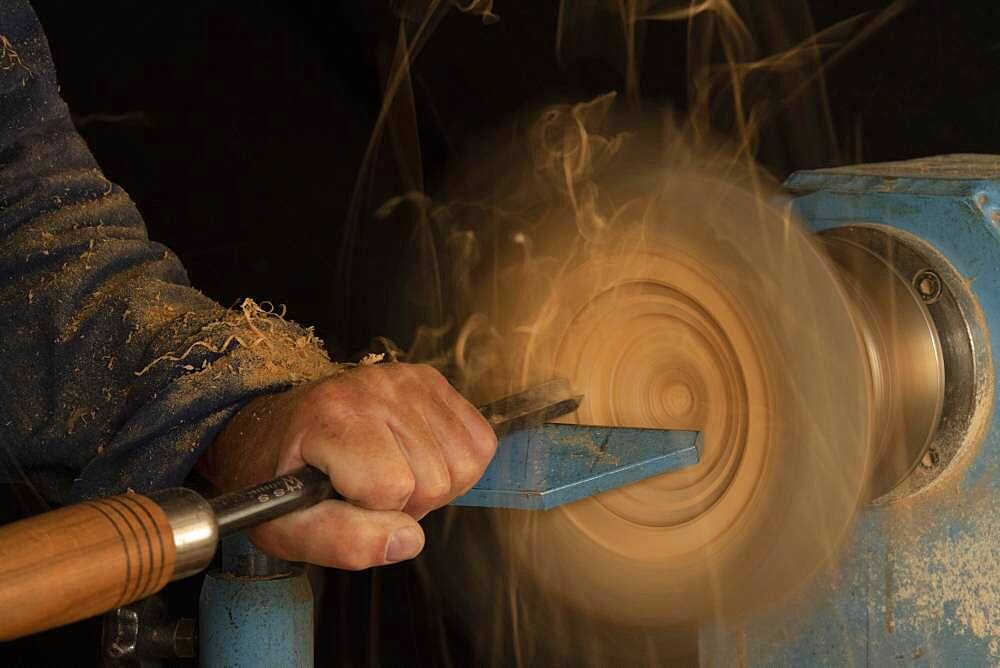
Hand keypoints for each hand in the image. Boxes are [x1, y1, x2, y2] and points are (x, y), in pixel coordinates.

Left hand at [199, 363, 496, 568]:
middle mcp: (375, 388)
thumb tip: (408, 541)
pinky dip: (454, 463)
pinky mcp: (431, 380)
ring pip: (464, 463)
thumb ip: (342, 542)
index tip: (345, 502)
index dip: (374, 514)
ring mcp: (408, 379)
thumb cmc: (282, 478)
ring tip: (389, 474)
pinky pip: (479, 441)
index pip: (392, 488)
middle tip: (368, 492)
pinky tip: (414, 457)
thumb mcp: (286, 529)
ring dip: (432, 484)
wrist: (279, 428)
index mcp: (332, 418)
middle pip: (434, 481)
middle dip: (407, 503)